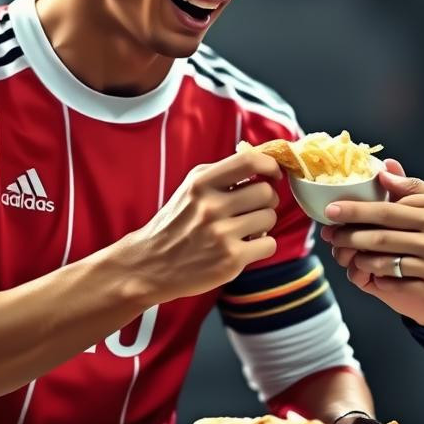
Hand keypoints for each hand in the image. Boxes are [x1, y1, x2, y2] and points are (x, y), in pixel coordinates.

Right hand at [119, 151, 282, 304]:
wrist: (149, 264)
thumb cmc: (178, 223)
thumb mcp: (192, 188)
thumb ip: (224, 172)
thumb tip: (266, 159)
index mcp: (202, 182)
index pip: (250, 161)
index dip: (271, 165)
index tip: (274, 174)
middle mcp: (211, 206)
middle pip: (266, 192)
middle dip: (266, 200)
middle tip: (253, 208)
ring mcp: (221, 234)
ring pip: (270, 218)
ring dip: (263, 223)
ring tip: (244, 228)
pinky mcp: (230, 259)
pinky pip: (269, 244)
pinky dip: (262, 245)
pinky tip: (244, 246)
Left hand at [326, 160, 423, 325]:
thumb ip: (420, 189)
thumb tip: (384, 175)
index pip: (389, 207)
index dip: (357, 209)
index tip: (335, 208)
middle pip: (380, 233)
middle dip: (348, 232)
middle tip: (329, 230)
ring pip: (384, 260)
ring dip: (359, 256)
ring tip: (345, 252)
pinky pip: (397, 284)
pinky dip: (380, 279)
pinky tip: (371, 274)